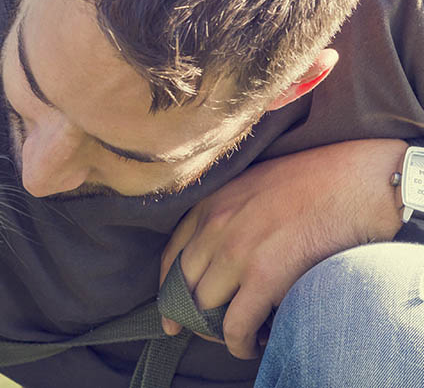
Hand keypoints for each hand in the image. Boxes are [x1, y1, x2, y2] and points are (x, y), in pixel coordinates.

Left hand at [159, 139, 405, 359]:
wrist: (358, 181)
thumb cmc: (317, 181)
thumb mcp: (253, 185)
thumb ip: (230, 214)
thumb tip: (221, 254)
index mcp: (210, 204)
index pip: (171, 256)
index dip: (167, 290)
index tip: (170, 311)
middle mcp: (215, 227)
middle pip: (183, 286)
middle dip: (190, 315)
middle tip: (206, 331)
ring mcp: (237, 252)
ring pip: (205, 308)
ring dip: (216, 331)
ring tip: (236, 337)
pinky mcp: (265, 277)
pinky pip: (235, 325)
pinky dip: (238, 344)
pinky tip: (252, 346)